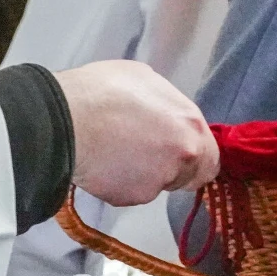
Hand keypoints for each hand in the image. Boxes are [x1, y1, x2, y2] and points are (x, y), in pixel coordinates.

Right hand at [56, 60, 219, 206]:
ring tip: (115, 154)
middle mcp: (183, 155)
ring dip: (143, 176)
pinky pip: (130, 193)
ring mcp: (159, 179)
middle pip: (188, 177)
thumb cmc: (102, 91)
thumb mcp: (145, 79)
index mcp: (190, 124)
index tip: (178, 156)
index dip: (194, 158)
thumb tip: (166, 116)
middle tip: (143, 157)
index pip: (210, 157)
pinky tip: (102, 165)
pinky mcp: (133, 196)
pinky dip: (119, 184)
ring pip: (157, 185)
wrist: (65, 120)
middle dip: (171, 170)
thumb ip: (167, 106)